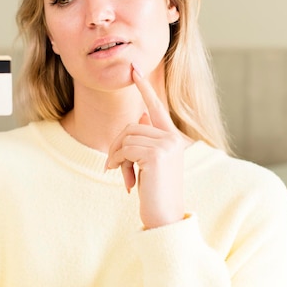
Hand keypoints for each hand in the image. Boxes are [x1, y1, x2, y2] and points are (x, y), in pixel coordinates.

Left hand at [106, 64, 185, 228]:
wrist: (165, 217)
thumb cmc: (155, 191)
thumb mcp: (150, 162)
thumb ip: (146, 139)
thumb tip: (140, 116)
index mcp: (172, 137)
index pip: (155, 106)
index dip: (144, 88)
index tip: (134, 69)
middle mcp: (173, 137)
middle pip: (130, 126)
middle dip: (117, 147)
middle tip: (114, 168)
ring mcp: (167, 144)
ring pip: (125, 137)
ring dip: (116, 158)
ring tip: (122, 177)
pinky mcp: (157, 153)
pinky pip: (125, 149)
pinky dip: (118, 164)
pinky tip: (127, 182)